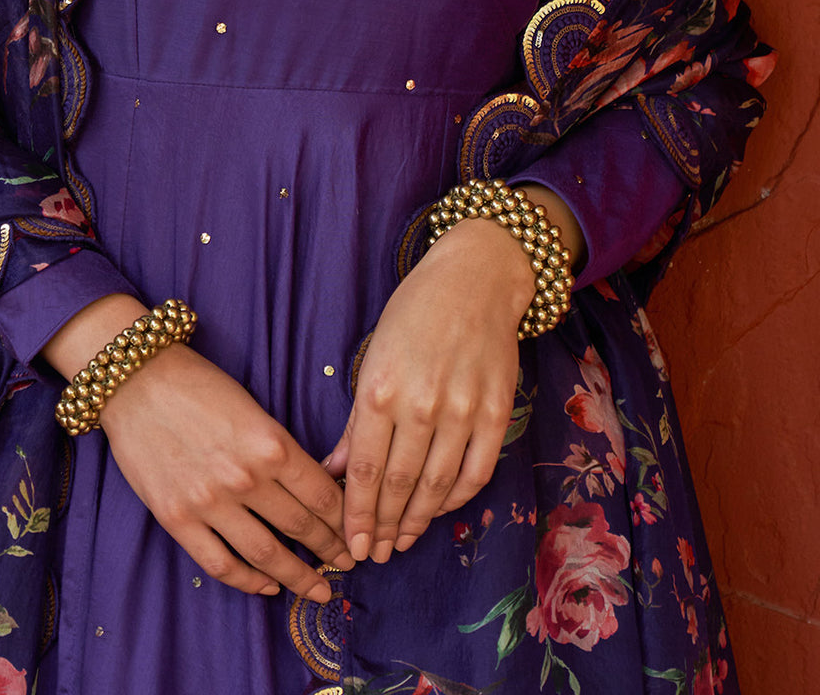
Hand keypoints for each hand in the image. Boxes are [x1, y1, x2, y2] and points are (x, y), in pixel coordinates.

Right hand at [92, 333, 354, 601]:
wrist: (135, 380)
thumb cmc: (197, 384)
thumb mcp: (252, 407)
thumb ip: (278, 448)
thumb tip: (310, 487)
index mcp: (271, 443)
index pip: (322, 494)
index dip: (345, 519)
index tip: (356, 532)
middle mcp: (246, 477)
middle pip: (301, 526)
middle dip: (331, 549)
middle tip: (348, 563)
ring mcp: (210, 503)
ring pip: (266, 554)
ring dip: (298, 577)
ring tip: (318, 589)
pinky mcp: (177, 519)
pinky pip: (221, 563)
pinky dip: (248, 581)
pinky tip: (267, 586)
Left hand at [325, 216, 534, 564]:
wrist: (477, 279)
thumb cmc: (415, 314)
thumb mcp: (373, 358)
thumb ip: (358, 422)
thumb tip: (336, 472)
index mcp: (382, 389)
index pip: (366, 470)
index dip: (358, 515)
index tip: (352, 545)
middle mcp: (422, 404)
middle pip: (400, 485)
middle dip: (385, 526)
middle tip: (374, 555)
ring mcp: (464, 410)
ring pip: (438, 486)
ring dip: (418, 521)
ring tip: (403, 541)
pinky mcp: (498, 412)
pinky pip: (476, 471)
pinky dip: (456, 498)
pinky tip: (439, 509)